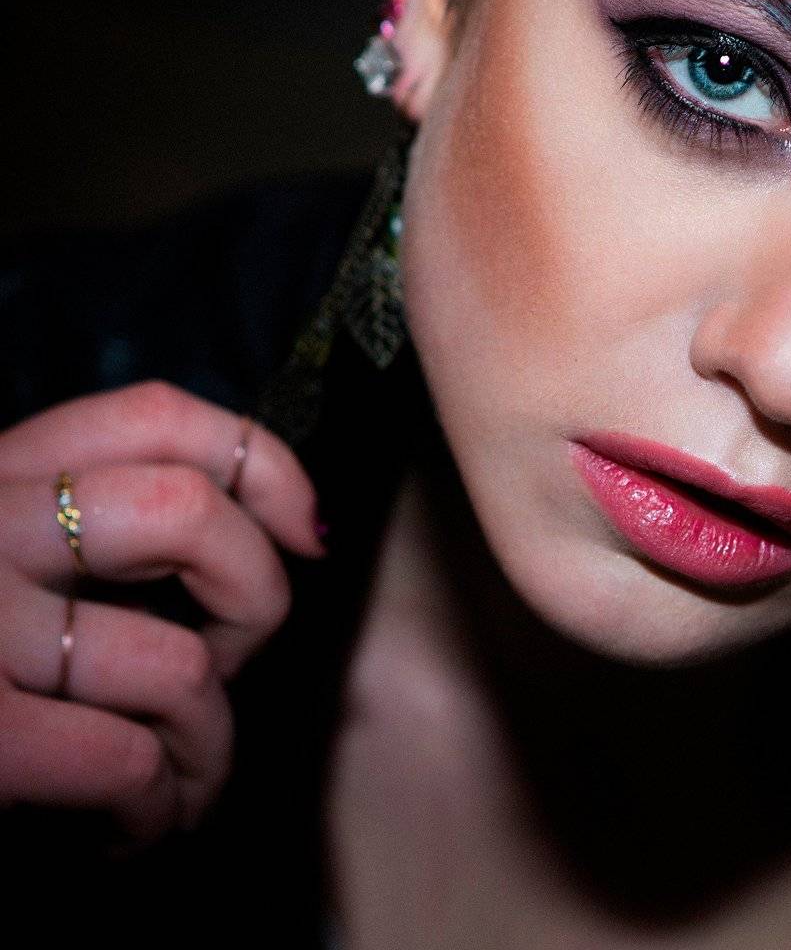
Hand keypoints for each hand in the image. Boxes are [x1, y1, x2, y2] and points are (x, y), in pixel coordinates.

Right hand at [0, 380, 324, 851]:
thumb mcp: (13, 572)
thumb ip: (95, 536)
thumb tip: (282, 534)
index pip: (152, 416)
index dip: (261, 465)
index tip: (308, 534)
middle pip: (188, 511)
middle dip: (255, 600)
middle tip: (226, 666)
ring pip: (180, 665)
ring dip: (209, 745)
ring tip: (178, 781)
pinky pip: (130, 761)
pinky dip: (157, 807)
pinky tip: (128, 829)